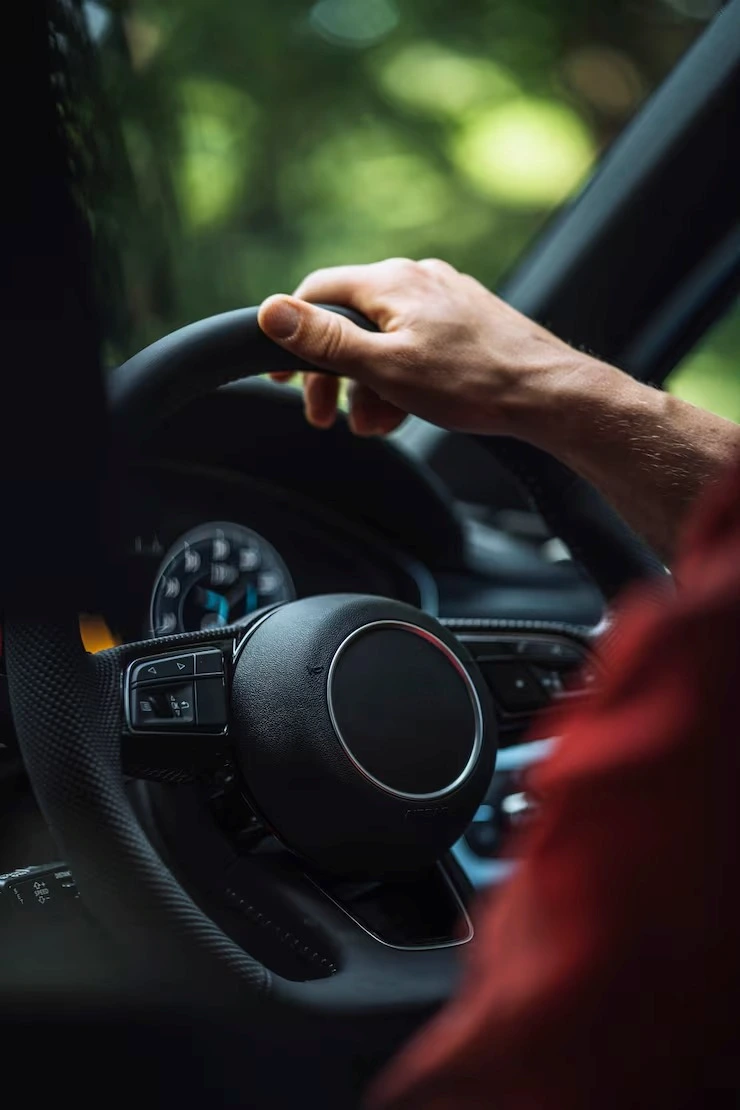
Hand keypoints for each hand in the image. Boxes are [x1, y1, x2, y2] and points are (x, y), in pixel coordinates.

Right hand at [257, 258, 592, 439]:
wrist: (548, 395)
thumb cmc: (472, 382)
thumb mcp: (385, 367)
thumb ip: (325, 340)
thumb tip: (270, 311)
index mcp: (391, 282)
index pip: (316, 293)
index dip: (291, 335)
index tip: (282, 378)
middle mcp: (417, 278)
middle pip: (350, 321)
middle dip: (333, 374)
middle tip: (325, 418)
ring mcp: (444, 297)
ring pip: (384, 339)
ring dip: (368, 385)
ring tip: (375, 425)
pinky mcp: (465, 320)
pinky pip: (415, 345)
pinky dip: (400, 378)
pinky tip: (405, 411)